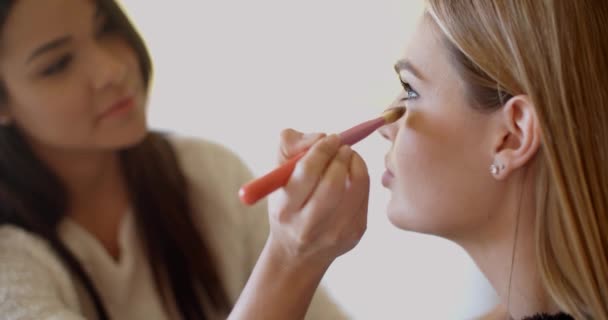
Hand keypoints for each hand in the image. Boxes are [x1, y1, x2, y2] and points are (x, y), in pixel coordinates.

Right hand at [268, 129, 369, 267]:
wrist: (298, 254)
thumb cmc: (288, 206)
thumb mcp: (277, 179)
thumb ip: (290, 147)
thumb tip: (320, 137)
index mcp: (284, 209)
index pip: (306, 172)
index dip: (321, 150)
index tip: (330, 138)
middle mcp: (308, 226)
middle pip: (333, 183)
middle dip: (341, 157)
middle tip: (342, 146)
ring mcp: (334, 233)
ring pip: (355, 188)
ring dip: (356, 164)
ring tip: (349, 156)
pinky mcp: (355, 233)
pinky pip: (365, 197)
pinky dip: (361, 179)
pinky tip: (352, 176)